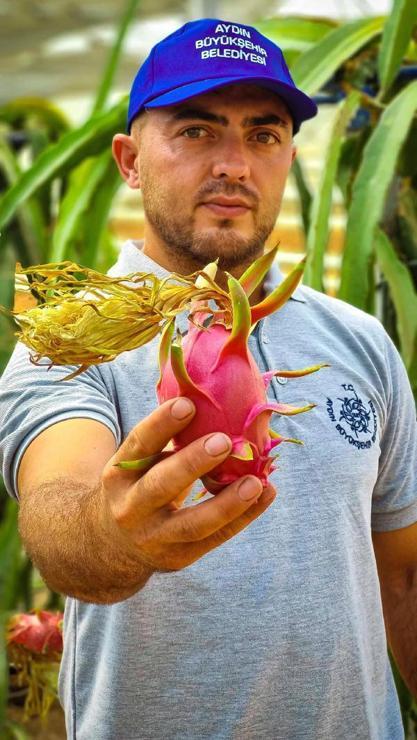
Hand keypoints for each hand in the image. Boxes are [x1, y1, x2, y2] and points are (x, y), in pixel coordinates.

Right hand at [100, 397, 276, 573]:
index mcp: (119, 474)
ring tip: (255, 482)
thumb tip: (214, 400)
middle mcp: (131, 507)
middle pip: (161, 486)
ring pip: (193, 523)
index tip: (188, 403)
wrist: (110, 545)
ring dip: (227, 503)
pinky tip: (265, 494)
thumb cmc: (137, 486)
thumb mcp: (136, 464)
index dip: (161, 423)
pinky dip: (244, 517)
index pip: (138, 445)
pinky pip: (215, 538)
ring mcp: (154, 537)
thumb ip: (165, 440)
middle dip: (193, 463)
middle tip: (224, 441)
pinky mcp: (178, 557)